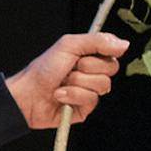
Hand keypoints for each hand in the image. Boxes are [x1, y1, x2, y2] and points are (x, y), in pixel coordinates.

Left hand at [6, 31, 127, 128]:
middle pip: (111, 69)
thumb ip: (97, 41)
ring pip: (102, 85)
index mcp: (90, 58)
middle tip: (69, 69)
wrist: (26, 94)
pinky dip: (73, 95)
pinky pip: (91, 100)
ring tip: (62, 83)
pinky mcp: (84, 109)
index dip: (102, 52)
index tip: (84, 54)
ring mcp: (89, 92)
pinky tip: (60, 95)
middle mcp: (92, 74)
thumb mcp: (69, 45)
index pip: (113, 53)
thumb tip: (124, 44)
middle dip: (87, 67)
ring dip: (77, 82)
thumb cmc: (43, 69)